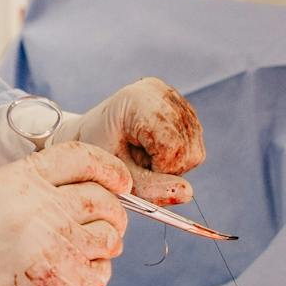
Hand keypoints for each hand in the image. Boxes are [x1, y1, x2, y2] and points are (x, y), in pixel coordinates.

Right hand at [0, 142, 133, 285]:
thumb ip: (35, 190)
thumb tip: (91, 191)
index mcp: (19, 180)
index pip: (82, 156)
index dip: (110, 168)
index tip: (120, 183)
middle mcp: (41, 207)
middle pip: (103, 199)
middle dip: (112, 213)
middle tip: (104, 227)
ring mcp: (55, 246)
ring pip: (109, 237)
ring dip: (103, 246)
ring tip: (78, 255)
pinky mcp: (63, 284)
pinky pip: (101, 272)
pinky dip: (92, 275)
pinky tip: (65, 277)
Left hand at [56, 78, 205, 205]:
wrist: (90, 135)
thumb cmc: (98, 154)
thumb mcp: (118, 174)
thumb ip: (150, 188)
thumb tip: (188, 194)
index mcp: (138, 100)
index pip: (171, 145)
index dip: (159, 169)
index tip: (135, 168)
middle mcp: (160, 92)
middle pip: (186, 149)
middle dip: (165, 171)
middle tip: (137, 165)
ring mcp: (173, 98)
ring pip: (195, 152)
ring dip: (171, 166)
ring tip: (143, 157)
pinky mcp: (182, 108)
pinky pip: (195, 148)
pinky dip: (176, 159)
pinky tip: (154, 152)